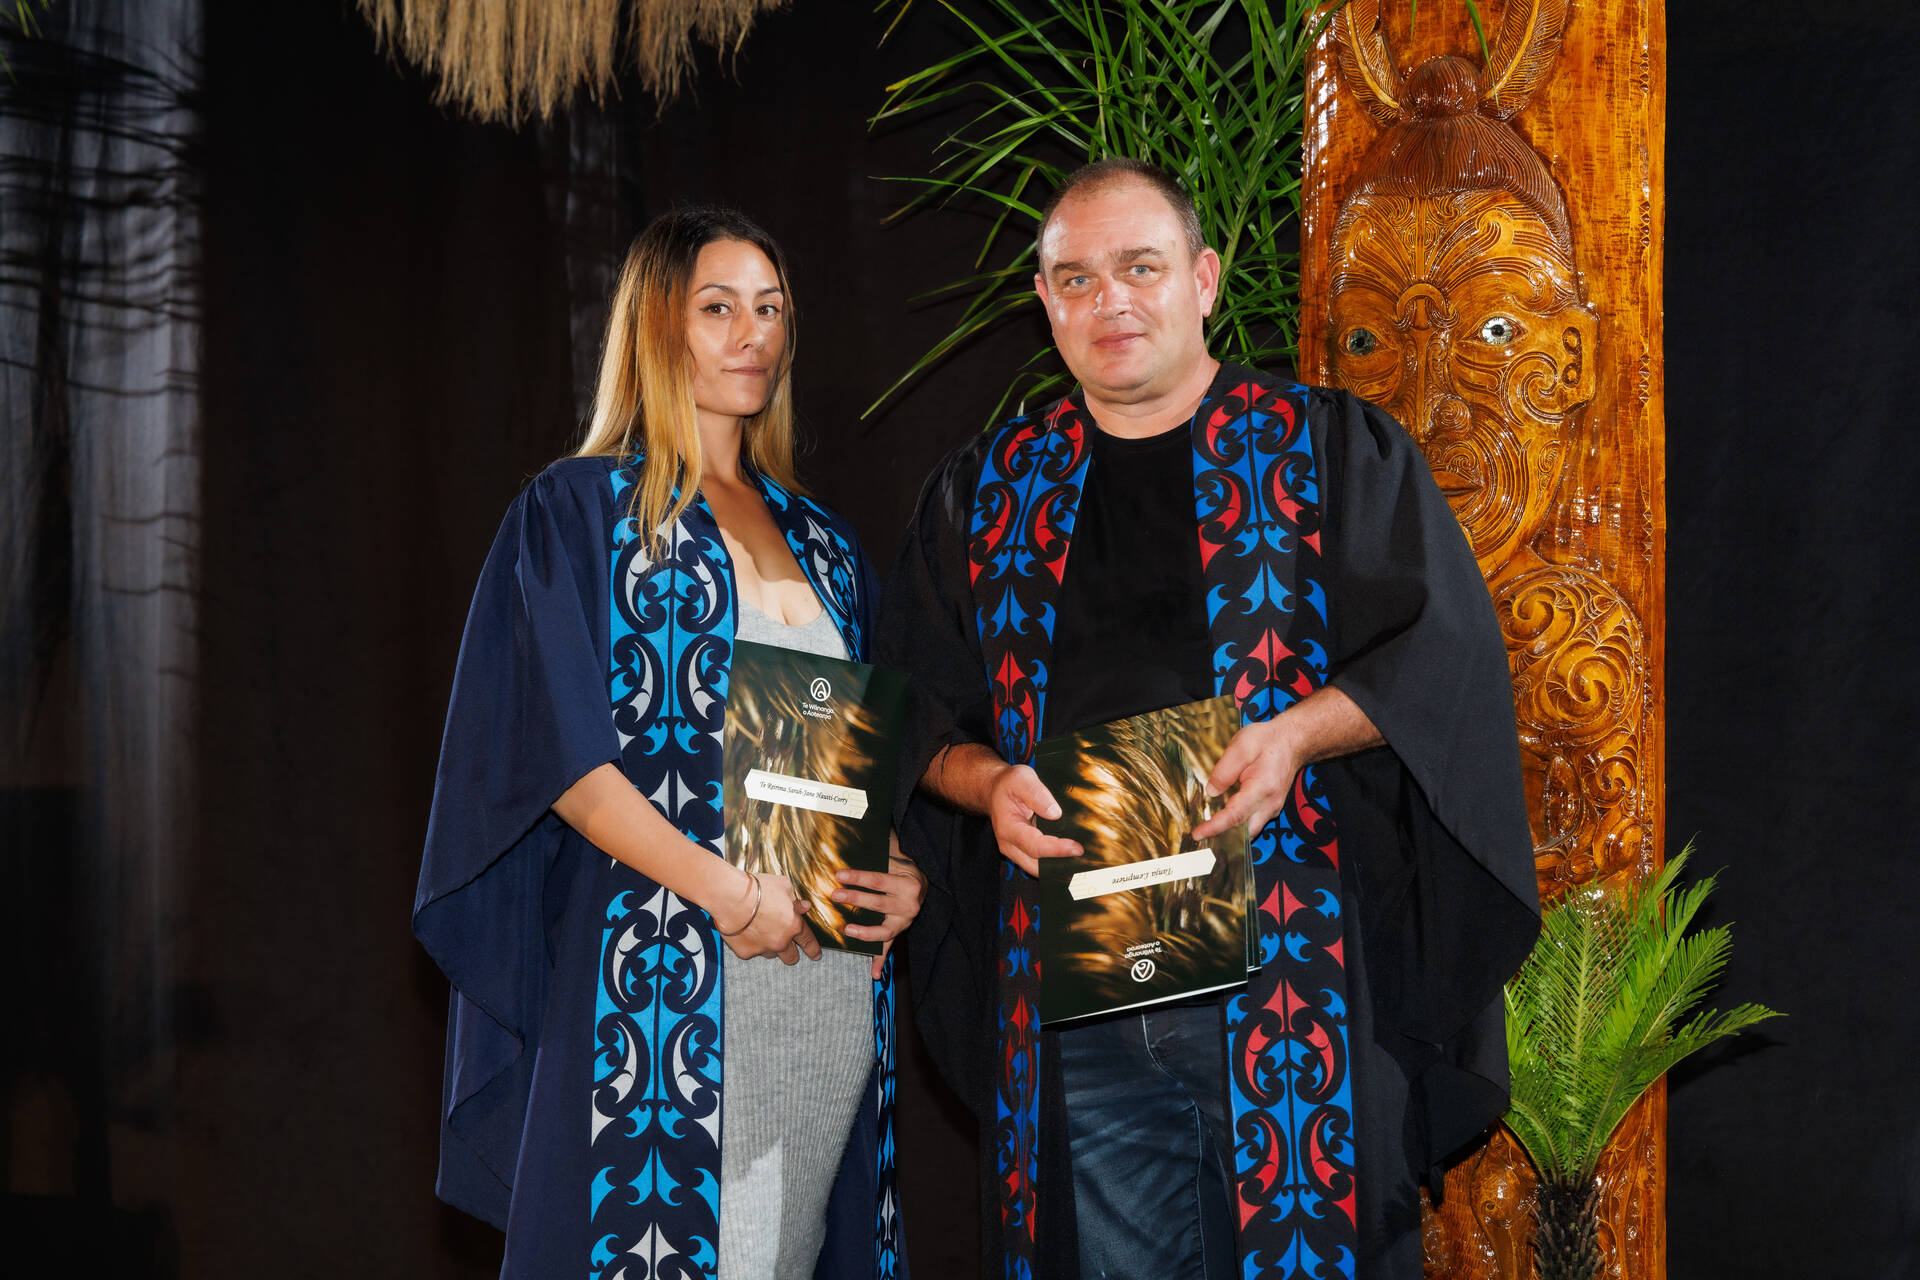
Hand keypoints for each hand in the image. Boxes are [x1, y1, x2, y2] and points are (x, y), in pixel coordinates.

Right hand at [714, 870, 821, 963]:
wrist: (730, 895)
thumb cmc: (757, 888)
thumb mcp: (784, 887)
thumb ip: (795, 900)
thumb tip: (803, 906)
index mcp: (794, 925)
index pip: (808, 942)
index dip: (813, 950)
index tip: (816, 955)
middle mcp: (781, 941)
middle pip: (791, 957)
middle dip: (791, 953)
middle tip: (787, 946)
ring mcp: (763, 949)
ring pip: (771, 954)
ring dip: (770, 946)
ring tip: (760, 930)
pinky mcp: (746, 952)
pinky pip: (752, 951)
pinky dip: (751, 944)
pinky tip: (745, 930)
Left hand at [833, 834, 927, 979]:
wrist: (923, 884)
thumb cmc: (902, 869)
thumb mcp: (894, 859)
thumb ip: (878, 854)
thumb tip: (853, 834)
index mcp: (908, 883)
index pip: (878, 879)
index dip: (858, 878)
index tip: (839, 875)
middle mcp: (909, 904)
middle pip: (878, 903)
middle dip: (855, 900)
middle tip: (834, 896)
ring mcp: (906, 922)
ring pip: (883, 930)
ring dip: (865, 933)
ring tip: (847, 930)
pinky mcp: (900, 932)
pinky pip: (889, 949)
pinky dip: (881, 962)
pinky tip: (873, 974)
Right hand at [987, 763, 1081, 875]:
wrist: (995, 790)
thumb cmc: (1008, 784)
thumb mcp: (1021, 778)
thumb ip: (1036, 793)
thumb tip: (1055, 814)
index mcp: (1008, 828)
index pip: (1035, 846)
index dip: (1057, 850)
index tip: (1077, 848)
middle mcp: (1010, 845)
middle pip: (1037, 867)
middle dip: (1060, 866)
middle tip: (1085, 860)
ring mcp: (1016, 851)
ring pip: (1039, 870)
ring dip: (1059, 867)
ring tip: (1082, 862)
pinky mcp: (1024, 852)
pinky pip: (1041, 864)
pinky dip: (1056, 863)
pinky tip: (1072, 857)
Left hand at [1192, 717, 1300, 841]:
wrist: (1292, 742)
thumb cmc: (1268, 741)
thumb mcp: (1242, 746)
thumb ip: (1224, 770)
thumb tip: (1212, 792)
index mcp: (1261, 788)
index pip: (1235, 815)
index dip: (1215, 827)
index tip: (1198, 834)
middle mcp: (1270, 804)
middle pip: (1244, 832)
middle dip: (1222, 837)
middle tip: (1199, 835)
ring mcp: (1273, 808)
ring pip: (1249, 830)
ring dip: (1230, 832)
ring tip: (1207, 829)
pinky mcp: (1271, 808)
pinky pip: (1253, 823)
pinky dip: (1238, 825)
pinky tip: (1222, 818)